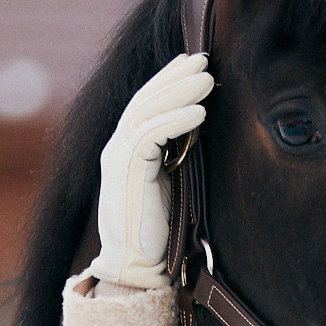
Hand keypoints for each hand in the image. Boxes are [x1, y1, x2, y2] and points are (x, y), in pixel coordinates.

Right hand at [87, 52, 212, 291]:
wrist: (137, 267)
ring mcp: (117, 158)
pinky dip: (175, 120)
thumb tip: (203, 133)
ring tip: (208, 78)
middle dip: (175, 76)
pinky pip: (150, 134)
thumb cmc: (160, 233)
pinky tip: (200, 112)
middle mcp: (117, 148)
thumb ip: (178, 157)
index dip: (168, 81)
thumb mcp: (171, 184)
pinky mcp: (126, 171)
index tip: (194, 64)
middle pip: (144, 99)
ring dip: (179, 91)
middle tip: (204, 59)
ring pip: (146, 110)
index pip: (145, 104)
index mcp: (126, 150)